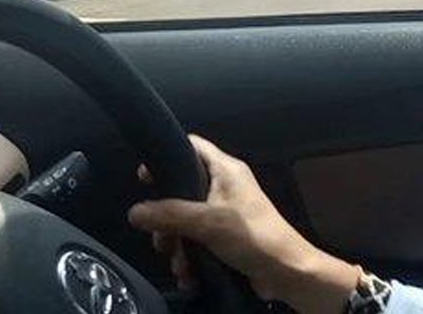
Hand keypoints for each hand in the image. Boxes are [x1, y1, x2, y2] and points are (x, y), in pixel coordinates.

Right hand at [128, 135, 359, 313]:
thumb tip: (136, 212)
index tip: (146, 177)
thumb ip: (170, 215)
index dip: (167, 156)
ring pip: (187, 223)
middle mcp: (225, 187)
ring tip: (181, 264)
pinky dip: (191, 259)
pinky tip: (190, 275)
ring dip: (179, 247)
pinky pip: (199, 242)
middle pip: (182, 193)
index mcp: (226, 170)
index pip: (192, 147)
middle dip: (167, 221)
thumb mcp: (207, 222)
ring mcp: (226, 213)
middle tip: (163, 239)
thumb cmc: (256, 237)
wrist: (286, 272)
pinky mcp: (227, 237)